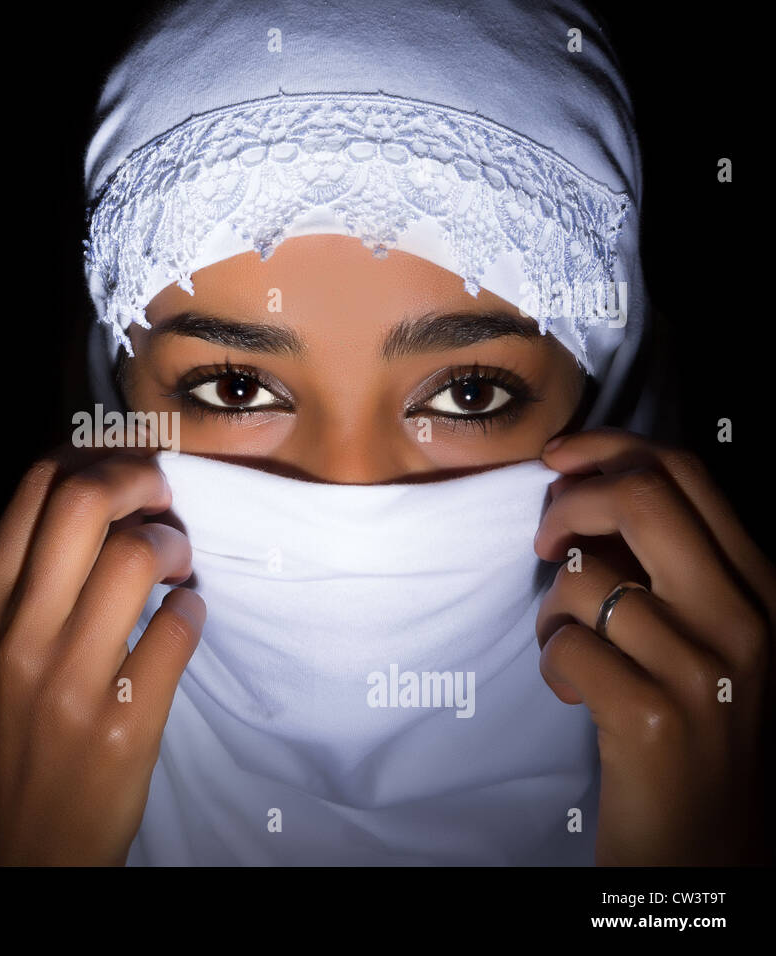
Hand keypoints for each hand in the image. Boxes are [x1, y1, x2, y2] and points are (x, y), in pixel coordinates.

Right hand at [0, 445, 203, 864]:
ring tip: (176, 566)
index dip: (97, 457)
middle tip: (163, 499)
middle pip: (84, 500)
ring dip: (174, 546)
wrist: (20, 851)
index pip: (38, 486)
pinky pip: (179, 628)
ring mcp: (67, 682)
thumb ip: (25, 580)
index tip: (128, 473)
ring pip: (136, 556)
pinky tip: (185, 616)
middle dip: (139, 480)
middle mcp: (15, 636)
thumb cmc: (12, 739)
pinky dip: (193, 608)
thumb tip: (94, 497)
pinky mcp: (121, 725)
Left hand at [534, 427, 773, 864]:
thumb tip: (586, 486)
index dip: (609, 448)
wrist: (710, 845)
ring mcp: (705, 670)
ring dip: (552, 607)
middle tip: (544, 540)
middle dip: (570, 503)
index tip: (558, 461)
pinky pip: (566, 645)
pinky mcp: (653, 717)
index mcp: (763, 588)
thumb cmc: (694, 729)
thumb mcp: (708, 637)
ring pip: (587, 576)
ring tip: (569, 645)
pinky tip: (573, 691)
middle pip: (641, 498)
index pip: (686, 474)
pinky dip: (552, 662)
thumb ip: (669, 566)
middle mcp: (747, 620)